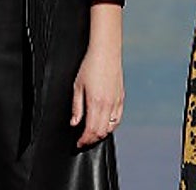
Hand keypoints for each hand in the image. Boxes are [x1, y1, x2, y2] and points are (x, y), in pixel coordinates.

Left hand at [70, 2, 124, 146]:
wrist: (106, 52)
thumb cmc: (89, 66)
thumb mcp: (77, 86)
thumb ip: (76, 107)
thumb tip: (74, 123)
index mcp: (96, 103)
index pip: (91, 130)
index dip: (84, 140)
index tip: (77, 143)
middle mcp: (109, 105)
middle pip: (102, 132)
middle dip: (91, 140)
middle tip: (82, 141)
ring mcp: (116, 102)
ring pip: (111, 127)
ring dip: (101, 134)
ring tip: (91, 133)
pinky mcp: (121, 98)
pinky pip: (117, 118)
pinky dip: (110, 125)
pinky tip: (104, 124)